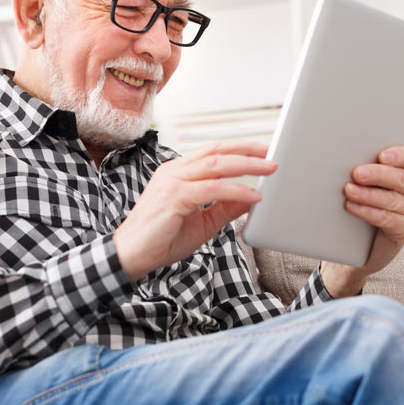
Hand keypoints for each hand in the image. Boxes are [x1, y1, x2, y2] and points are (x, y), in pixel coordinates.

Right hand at [113, 141, 275, 280]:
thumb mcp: (203, 222)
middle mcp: (174, 171)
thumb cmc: (161, 239)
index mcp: (178, 172)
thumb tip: (252, 197)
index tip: (262, 152)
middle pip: (217, 152)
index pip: (213, 152)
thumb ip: (226, 207)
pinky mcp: (174, 197)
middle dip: (247, 151)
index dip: (239, 149)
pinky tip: (253, 196)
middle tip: (271, 154)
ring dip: (247, 166)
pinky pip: (212, 189)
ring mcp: (172, 181)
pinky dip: (236, 191)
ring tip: (269, 169)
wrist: (132, 255)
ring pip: (216, 165)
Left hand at [321, 146, 403, 296]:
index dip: (400, 155)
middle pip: (401, 178)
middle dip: (378, 174)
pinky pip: (390, 219)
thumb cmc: (355, 210)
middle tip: (357, 173)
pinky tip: (353, 207)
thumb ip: (359, 171)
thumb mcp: (358, 185)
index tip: (382, 156)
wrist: (354, 247)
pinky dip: (370, 212)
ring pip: (393, 199)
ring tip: (349, 191)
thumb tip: (336, 156)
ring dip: (369, 194)